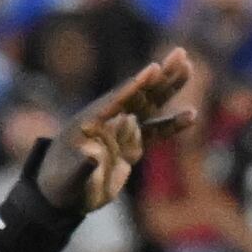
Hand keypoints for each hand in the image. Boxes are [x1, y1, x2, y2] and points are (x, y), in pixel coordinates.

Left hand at [59, 52, 196, 209]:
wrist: (62, 197)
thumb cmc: (59, 187)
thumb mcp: (67, 180)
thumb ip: (81, 167)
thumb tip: (93, 156)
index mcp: (90, 122)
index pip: (117, 101)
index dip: (135, 86)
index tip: (153, 69)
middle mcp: (108, 121)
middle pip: (138, 94)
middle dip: (160, 76)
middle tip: (180, 53)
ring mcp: (121, 132)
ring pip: (150, 105)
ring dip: (169, 88)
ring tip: (188, 68)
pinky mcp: (131, 146)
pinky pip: (156, 132)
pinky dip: (173, 124)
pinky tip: (192, 115)